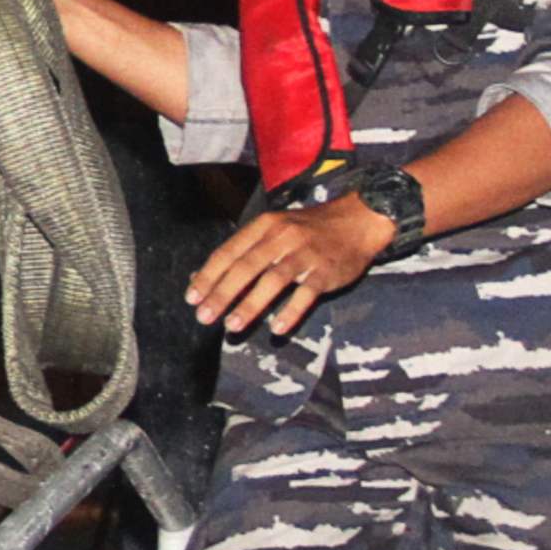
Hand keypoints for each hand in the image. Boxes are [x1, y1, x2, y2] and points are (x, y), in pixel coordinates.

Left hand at [185, 194, 397, 337]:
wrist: (358, 220)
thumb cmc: (308, 229)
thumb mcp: (272, 230)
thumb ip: (240, 252)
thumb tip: (200, 277)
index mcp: (264, 226)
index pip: (229, 252)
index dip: (209, 276)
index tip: (192, 298)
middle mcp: (282, 237)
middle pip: (246, 267)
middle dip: (222, 293)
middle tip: (204, 316)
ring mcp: (305, 254)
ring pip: (272, 280)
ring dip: (250, 305)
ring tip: (232, 325)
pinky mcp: (326, 271)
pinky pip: (306, 293)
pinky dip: (291, 311)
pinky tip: (277, 329)